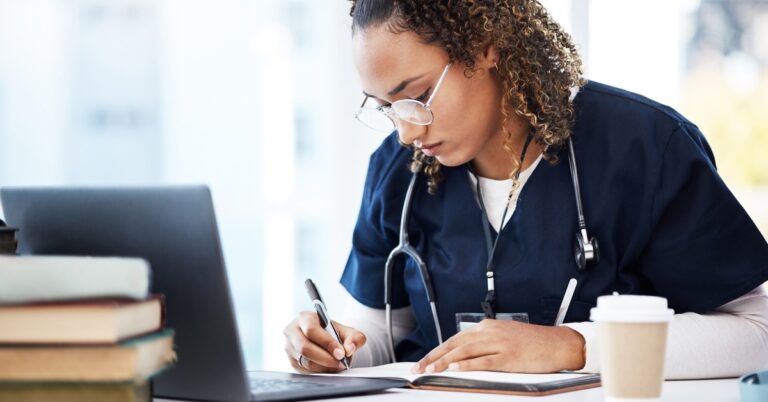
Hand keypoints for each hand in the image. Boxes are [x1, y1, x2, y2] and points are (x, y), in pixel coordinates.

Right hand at [283, 311, 365, 372]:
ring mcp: (289, 347)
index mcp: (305, 318)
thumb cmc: (333, 333)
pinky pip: (304, 370)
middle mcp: (293, 331)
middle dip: (325, 358)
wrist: (325, 339)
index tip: (341, 353)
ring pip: (305, 361)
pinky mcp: (291, 361)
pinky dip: (319, 371)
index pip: (312, 330)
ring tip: (337, 366)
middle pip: (305, 347)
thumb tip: (349, 349)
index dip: (327, 343)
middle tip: (340, 363)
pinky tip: (328, 368)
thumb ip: (354, 337)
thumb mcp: (347, 331)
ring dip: (323, 366)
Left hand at [411, 319, 584, 373]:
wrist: (558, 344)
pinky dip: (466, 365)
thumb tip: (464, 354)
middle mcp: (490, 332)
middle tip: (419, 367)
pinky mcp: (508, 357)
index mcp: (487, 327)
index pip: (455, 339)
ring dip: (444, 361)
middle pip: (455, 344)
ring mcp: (499, 344)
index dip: (437, 350)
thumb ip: (485, 342)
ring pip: (464, 352)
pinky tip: (454, 369)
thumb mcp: (504, 336)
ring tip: (430, 370)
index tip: (424, 360)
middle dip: (434, 357)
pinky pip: (483, 361)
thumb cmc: (533, 343)